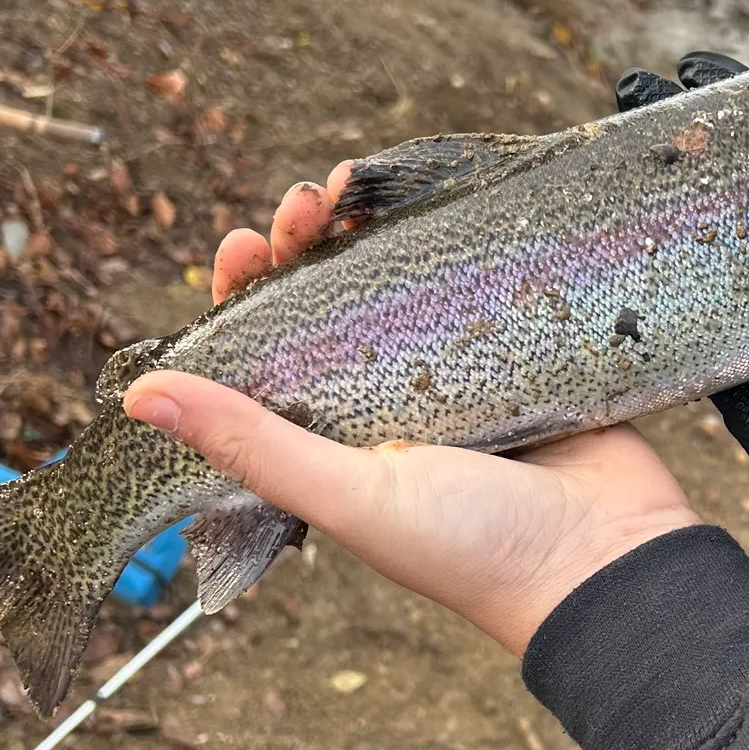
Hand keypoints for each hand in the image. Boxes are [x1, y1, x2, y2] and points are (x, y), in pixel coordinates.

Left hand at [123, 167, 699, 655]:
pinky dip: (458, 244)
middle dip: (308, 249)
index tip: (240, 248)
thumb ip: (255, 447)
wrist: (607, 562)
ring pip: (404, 288)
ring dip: (376, 233)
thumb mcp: (356, 497)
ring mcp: (463, 377)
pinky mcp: (526, 355)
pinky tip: (443, 202)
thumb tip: (140, 394)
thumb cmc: (476, 550)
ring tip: (355, 186)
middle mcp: (392, 407)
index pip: (270, 359)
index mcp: (338, 446)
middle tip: (304, 204)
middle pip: (334, 308)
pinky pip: (481, 288)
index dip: (246, 299)